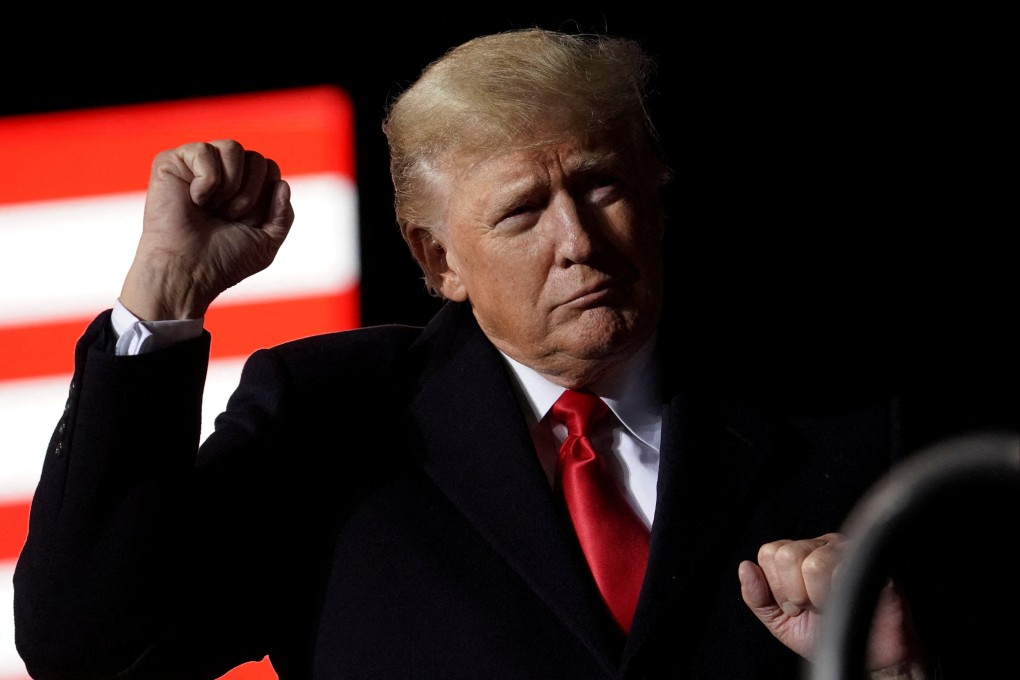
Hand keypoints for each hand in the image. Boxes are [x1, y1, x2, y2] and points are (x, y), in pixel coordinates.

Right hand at [120, 139, 293, 319]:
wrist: (188, 271)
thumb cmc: (223, 260)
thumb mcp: (267, 242)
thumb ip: (283, 215)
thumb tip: (282, 184)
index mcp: (243, 188)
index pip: (271, 170)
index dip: (265, 198)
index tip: (247, 223)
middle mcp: (222, 173)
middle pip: (257, 158)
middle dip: (250, 195)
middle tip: (229, 218)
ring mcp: (196, 165)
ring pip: (233, 147)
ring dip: (231, 186)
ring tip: (213, 209)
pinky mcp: (171, 161)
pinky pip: (204, 150)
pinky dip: (206, 180)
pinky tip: (194, 199)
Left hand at [738, 533, 924, 677]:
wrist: (867, 656)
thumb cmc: (827, 635)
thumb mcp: (780, 620)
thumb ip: (756, 596)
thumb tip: (744, 567)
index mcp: (798, 554)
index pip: (769, 552)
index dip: (777, 586)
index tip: (794, 605)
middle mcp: (821, 546)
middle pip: (787, 554)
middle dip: (794, 593)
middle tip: (812, 607)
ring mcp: (847, 551)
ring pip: (813, 563)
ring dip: (818, 597)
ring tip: (829, 606)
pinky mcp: (871, 563)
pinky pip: (844, 569)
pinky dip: (839, 595)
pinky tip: (846, 603)